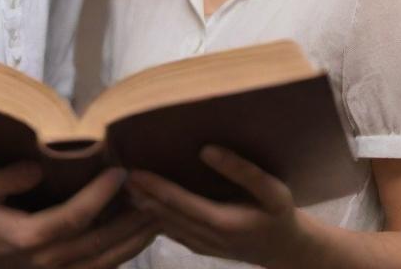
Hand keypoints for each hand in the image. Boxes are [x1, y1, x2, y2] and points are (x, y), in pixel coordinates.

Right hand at [0, 161, 156, 267]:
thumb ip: (7, 179)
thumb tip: (37, 163)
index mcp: (28, 239)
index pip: (76, 218)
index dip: (101, 195)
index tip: (123, 172)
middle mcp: (45, 263)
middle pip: (100, 245)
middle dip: (132, 221)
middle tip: (160, 195)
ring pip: (102, 264)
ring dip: (132, 241)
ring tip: (159, 216)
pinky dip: (117, 257)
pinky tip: (134, 239)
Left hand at [126, 146, 309, 266]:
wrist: (286, 250)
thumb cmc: (279, 215)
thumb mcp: (273, 191)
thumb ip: (242, 170)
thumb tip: (206, 150)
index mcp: (223, 223)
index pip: (181, 204)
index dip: (156, 188)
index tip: (134, 172)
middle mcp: (207, 238)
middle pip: (165, 216)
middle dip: (141, 195)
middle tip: (115, 173)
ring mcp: (201, 245)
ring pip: (164, 226)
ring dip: (142, 207)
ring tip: (121, 184)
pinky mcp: (199, 246)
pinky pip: (170, 232)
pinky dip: (153, 217)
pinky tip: (140, 202)